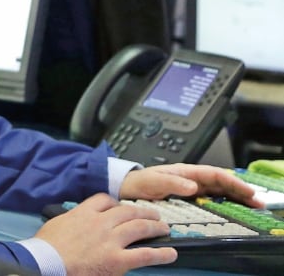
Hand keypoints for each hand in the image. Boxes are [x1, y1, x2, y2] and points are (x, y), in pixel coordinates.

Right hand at [35, 193, 175, 275]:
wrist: (46, 263)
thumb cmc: (45, 249)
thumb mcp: (55, 225)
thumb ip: (70, 221)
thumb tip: (73, 224)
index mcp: (83, 213)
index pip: (105, 200)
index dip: (116, 203)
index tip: (121, 207)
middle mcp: (100, 222)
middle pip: (127, 211)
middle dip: (143, 212)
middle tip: (152, 214)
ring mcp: (110, 240)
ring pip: (139, 227)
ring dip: (155, 226)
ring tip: (164, 228)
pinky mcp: (117, 260)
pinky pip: (145, 254)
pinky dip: (161, 253)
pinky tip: (171, 253)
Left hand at [119, 163, 260, 207]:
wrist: (124, 188)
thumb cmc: (137, 182)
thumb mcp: (152, 181)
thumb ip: (171, 182)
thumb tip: (193, 186)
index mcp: (185, 172)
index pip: (215, 174)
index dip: (233, 182)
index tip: (247, 191)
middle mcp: (190, 179)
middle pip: (221, 183)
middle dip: (240, 190)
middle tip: (257, 202)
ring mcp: (190, 188)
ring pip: (218, 191)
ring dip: (235, 197)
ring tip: (251, 206)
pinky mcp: (187, 199)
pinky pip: (210, 199)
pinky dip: (223, 203)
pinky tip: (231, 210)